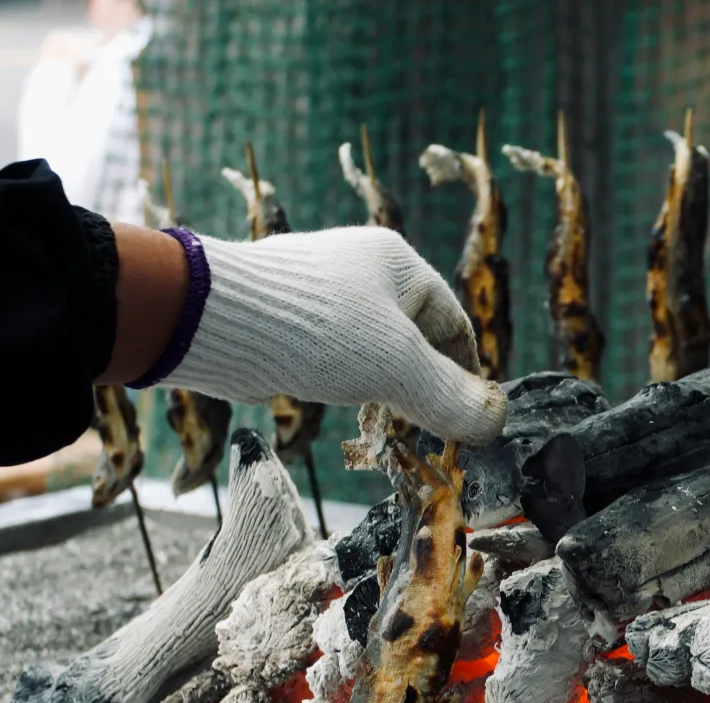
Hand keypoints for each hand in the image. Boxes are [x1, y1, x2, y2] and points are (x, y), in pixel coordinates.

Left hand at [169, 227, 506, 445]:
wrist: (214, 320)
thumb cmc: (315, 331)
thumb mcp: (397, 368)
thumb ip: (448, 397)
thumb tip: (495, 423)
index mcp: (398, 262)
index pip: (454, 325)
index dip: (466, 376)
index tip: (466, 420)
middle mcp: (362, 270)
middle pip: (414, 340)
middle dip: (423, 387)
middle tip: (425, 433)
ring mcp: (322, 292)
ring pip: (372, 351)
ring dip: (382, 391)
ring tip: (382, 427)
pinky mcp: (288, 320)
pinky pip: (333, 356)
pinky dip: (344, 385)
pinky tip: (337, 406)